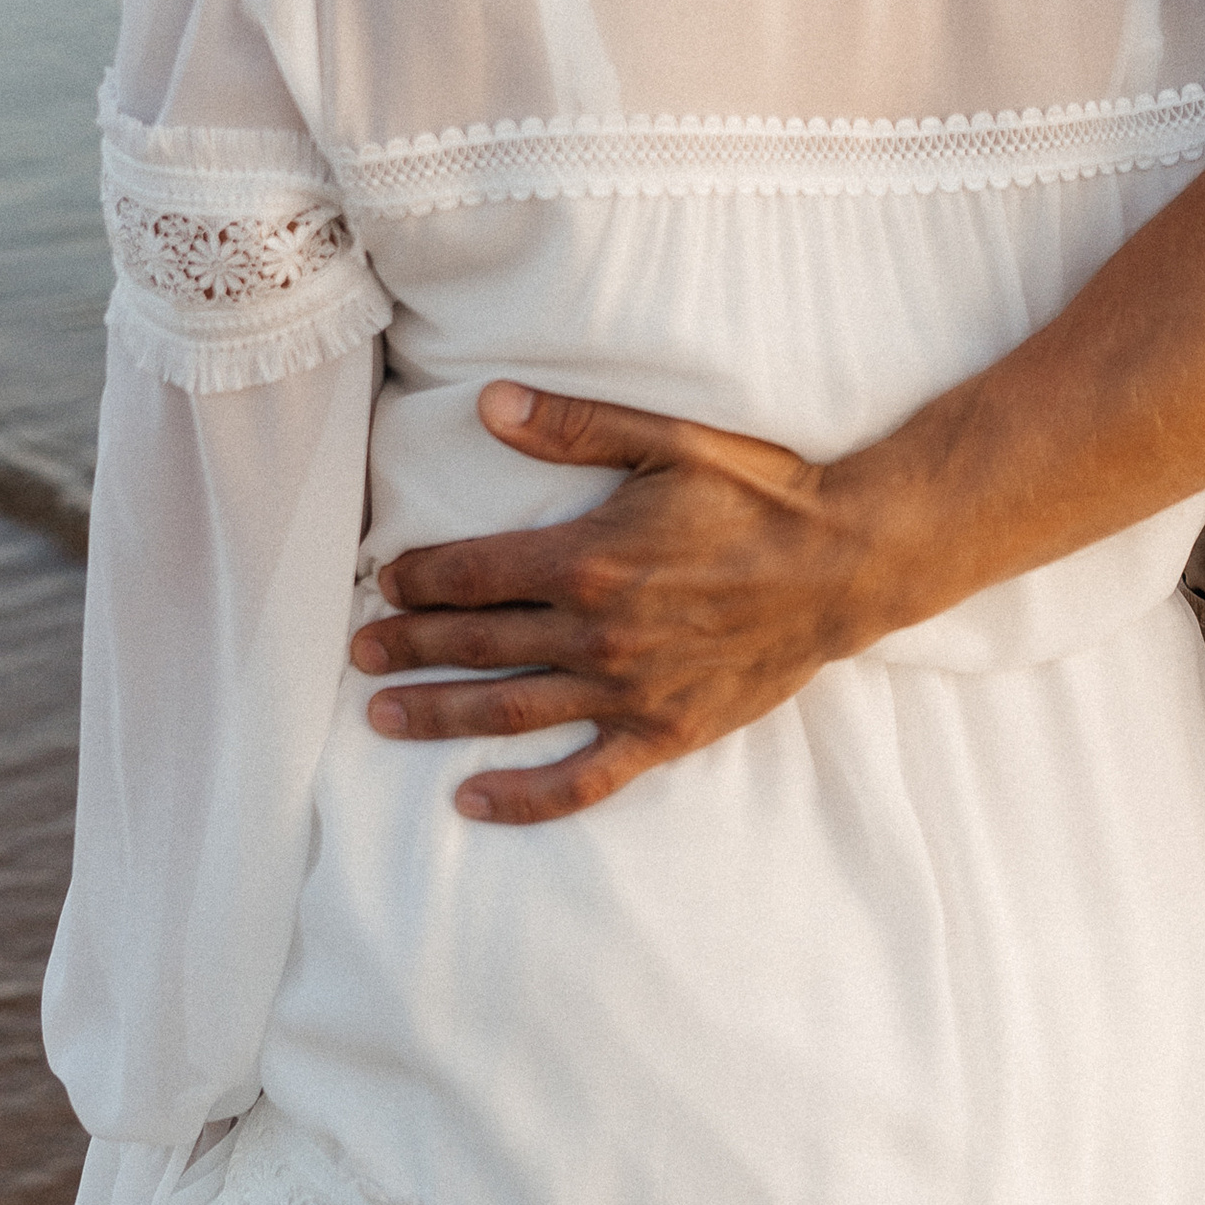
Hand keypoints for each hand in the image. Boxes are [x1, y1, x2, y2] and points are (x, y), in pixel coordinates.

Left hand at [354, 384, 872, 824]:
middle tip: (359, 651)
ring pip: (509, 710)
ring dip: (439, 714)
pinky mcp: (662, 732)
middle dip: (409, 646)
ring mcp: (627, 690)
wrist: (845, 563)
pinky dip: (523, 796)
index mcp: (589, 557)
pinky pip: (581, 778)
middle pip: (476, 642)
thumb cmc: (761, 494)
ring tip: (383, 716)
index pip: (473, 573)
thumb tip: (489, 404)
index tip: (384, 581)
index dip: (418, 578)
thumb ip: (574, 427)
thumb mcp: (669, 441)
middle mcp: (597, 632)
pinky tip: (472, 800)